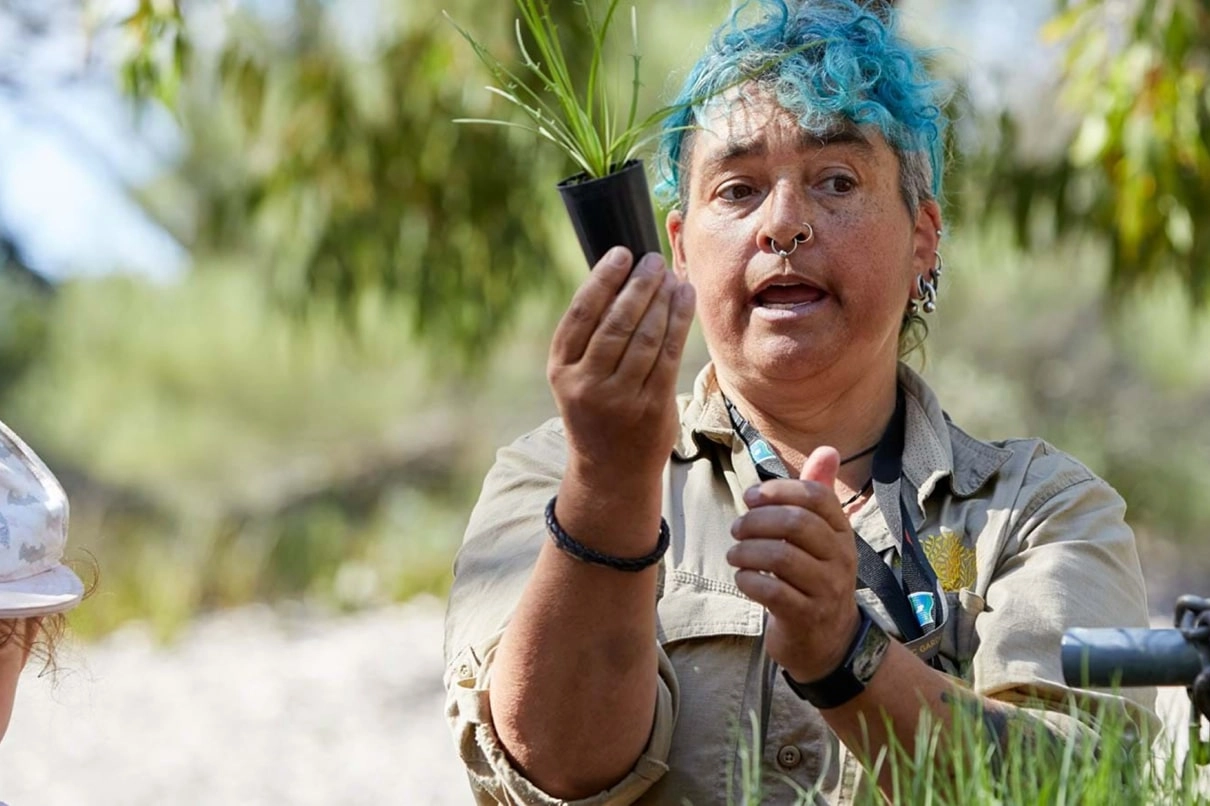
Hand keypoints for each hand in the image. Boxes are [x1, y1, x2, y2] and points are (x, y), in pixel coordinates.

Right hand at [548, 247, 695, 491]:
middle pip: (616, 322)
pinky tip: (684, 299)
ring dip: (662, 299)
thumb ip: (592, 335)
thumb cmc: (596, 409)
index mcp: (561, 369)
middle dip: (638, 285)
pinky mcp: (651, 407)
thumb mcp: (577, 376)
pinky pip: (669, 355)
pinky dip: (679, 321)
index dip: (602, 279)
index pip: (581, 314)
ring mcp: (619, 398)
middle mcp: (586, 384)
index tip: (622, 253)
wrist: (611, 470)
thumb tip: (622, 275)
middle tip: (653, 259)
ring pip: (646, 336)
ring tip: (671, 275)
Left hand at [727, 447, 860, 682]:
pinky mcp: (806, 617)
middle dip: (757, 521)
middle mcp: (840, 558)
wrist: (829, 642)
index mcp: (841, 532)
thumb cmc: (815, 578)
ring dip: (747, 551)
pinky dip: (749, 580)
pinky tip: (742, 577)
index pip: (816, 497)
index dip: (778, 491)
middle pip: (797, 524)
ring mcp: (826, 590)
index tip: (750, 498)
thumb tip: (828, 449)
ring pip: (782, 558)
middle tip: (736, 528)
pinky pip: (773, 592)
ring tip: (734, 554)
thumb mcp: (822, 536)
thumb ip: (818, 493)